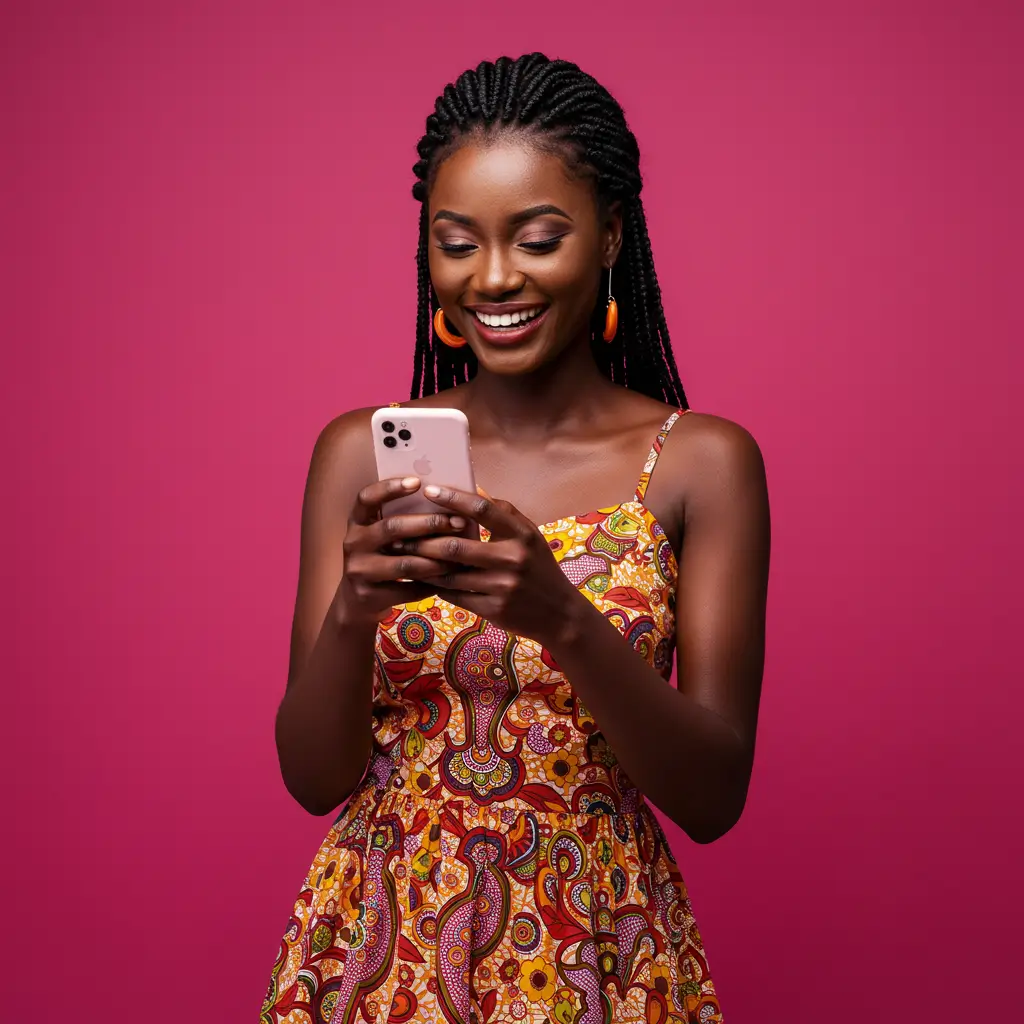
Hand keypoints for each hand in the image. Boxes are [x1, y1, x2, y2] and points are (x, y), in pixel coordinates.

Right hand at [333, 476, 465, 626]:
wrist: (358, 601)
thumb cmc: (381, 559)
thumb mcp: (381, 537)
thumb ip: (402, 520)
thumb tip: (445, 499)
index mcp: (357, 522)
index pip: (367, 497)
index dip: (389, 487)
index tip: (417, 481)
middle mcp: (353, 542)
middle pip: (392, 528)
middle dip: (428, 524)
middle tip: (457, 522)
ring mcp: (358, 570)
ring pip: (404, 563)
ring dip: (436, 559)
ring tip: (459, 555)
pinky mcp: (368, 594)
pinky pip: (407, 588)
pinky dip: (431, 583)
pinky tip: (449, 578)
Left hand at [404, 484, 585, 645]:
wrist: (560, 614)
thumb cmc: (540, 569)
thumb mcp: (530, 537)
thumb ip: (504, 514)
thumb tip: (474, 488)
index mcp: (522, 534)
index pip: (482, 509)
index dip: (453, 498)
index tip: (429, 490)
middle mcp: (513, 559)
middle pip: (456, 545)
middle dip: (424, 539)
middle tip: (400, 531)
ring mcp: (502, 586)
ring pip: (450, 574)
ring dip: (424, 564)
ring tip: (404, 554)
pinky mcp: (494, 609)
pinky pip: (455, 595)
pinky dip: (436, 585)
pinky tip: (422, 578)